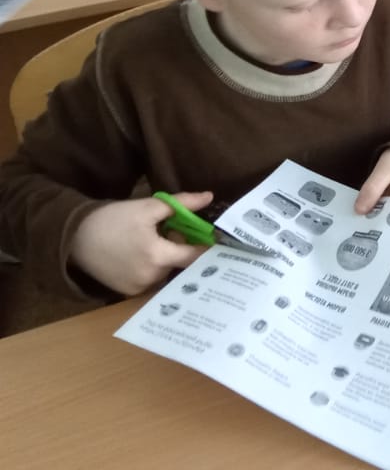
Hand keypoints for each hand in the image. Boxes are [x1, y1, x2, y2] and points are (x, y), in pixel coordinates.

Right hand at [69, 191, 211, 295]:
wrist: (74, 237)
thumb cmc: (113, 219)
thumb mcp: (149, 206)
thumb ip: (182, 203)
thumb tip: (209, 197)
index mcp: (159, 256)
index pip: (195, 257)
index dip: (207, 248)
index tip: (216, 240)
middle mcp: (151, 278)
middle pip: (180, 264)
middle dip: (181, 248)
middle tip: (170, 232)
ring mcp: (138, 288)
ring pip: (166, 272)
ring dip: (166, 259)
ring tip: (151, 242)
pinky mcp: (127, 293)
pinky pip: (150, 280)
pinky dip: (152, 268)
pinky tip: (139, 255)